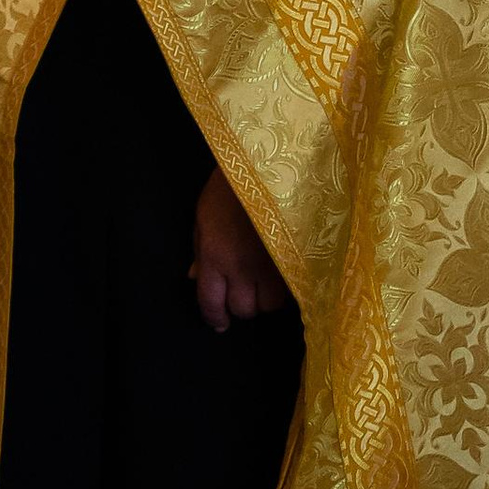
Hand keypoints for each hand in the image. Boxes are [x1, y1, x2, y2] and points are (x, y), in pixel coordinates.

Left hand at [190, 165, 288, 333]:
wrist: (266, 164)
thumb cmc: (230, 186)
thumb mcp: (203, 215)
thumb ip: (199, 250)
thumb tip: (194, 278)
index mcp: (214, 256)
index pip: (211, 303)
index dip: (215, 318)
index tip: (220, 324)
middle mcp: (241, 267)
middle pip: (243, 309)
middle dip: (242, 306)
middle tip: (244, 292)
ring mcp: (271, 264)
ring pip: (270, 305)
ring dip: (266, 299)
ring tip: (266, 282)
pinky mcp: (294, 259)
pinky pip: (292, 290)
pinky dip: (287, 288)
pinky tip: (283, 275)